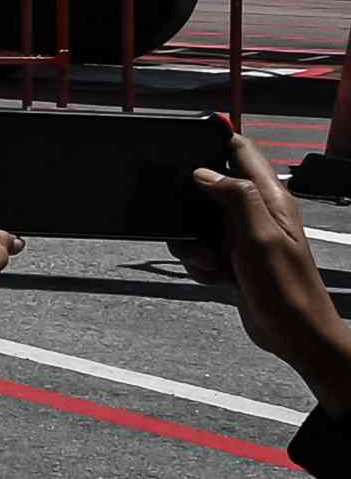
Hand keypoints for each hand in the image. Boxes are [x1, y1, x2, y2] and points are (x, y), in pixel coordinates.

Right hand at [191, 123, 350, 407]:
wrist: (293, 333)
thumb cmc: (287, 288)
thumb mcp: (260, 237)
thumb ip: (236, 197)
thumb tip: (204, 172)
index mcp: (271, 199)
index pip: (241, 151)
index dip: (213, 145)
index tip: (185, 153)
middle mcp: (257, 213)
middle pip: (209, 188)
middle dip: (191, 206)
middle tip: (197, 229)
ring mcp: (244, 236)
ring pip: (198, 222)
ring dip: (192, 241)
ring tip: (208, 260)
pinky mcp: (233, 258)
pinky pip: (200, 249)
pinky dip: (198, 262)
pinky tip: (213, 275)